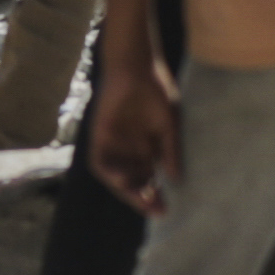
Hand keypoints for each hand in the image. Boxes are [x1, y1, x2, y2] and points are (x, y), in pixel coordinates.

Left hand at [87, 55, 177, 208]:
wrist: (135, 65)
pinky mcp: (100, 134)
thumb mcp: (169, 124)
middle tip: (156, 210)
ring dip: (126, 189)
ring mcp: (114, 142)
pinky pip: (100, 160)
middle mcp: (129, 149)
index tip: (165, 209)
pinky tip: (121, 181)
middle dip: (142, 197)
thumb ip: (170, 151)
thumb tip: (175, 179)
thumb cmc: (156, 90)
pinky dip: (109, 173)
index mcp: (146, 147)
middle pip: (133, 181)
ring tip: (140, 198)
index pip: (149, 178)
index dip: (154, 194)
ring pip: (117, 175)